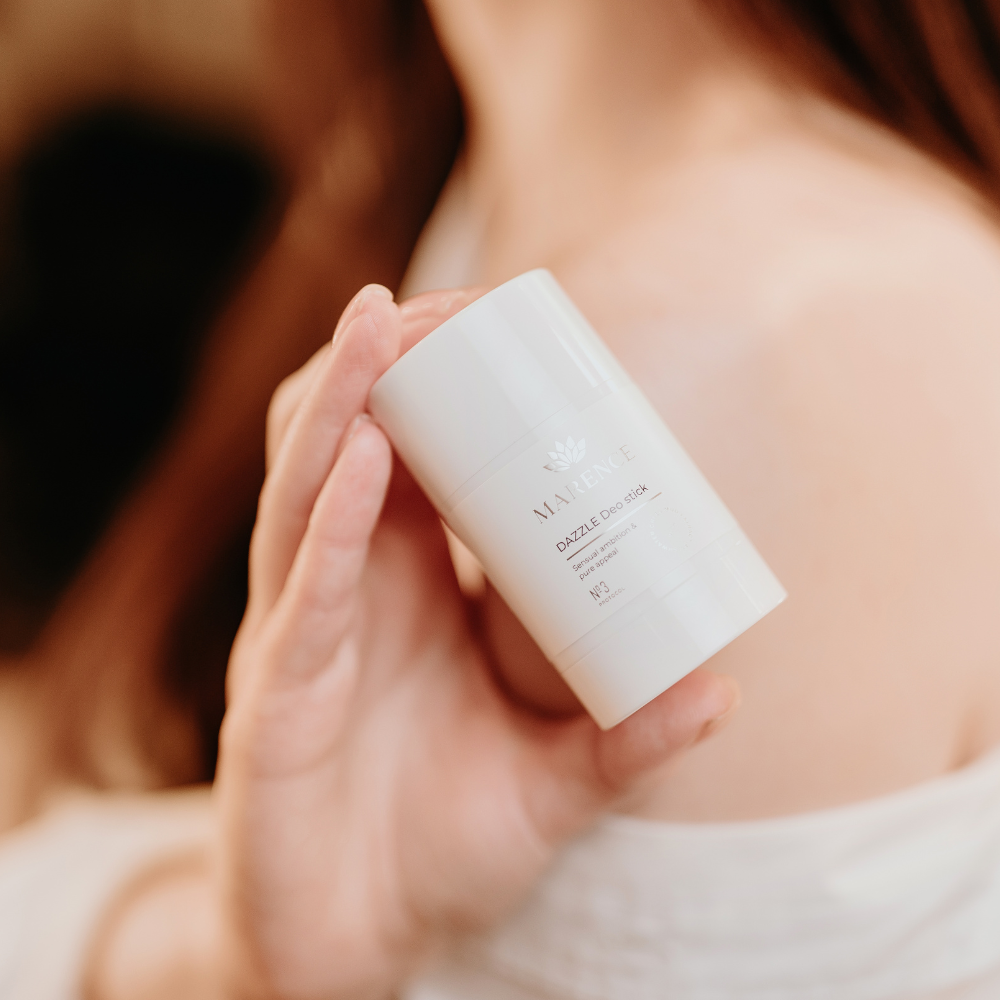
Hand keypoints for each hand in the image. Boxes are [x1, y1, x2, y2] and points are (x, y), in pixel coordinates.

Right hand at [215, 284, 738, 999]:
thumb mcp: (551, 781)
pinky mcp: (274, 699)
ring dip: (341, 402)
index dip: (439, 387)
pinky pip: (299, 591)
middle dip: (385, 363)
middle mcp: (343, 594)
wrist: (356, 943)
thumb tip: (725, 686)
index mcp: (398, 593)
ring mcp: (301, 636)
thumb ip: (627, 735)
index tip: (496, 323)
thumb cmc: (442, 846)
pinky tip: (364, 459)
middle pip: (343, 445)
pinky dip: (329, 519)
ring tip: (383, 323)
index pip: (407, 461)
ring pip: (303, 491)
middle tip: (443, 297)